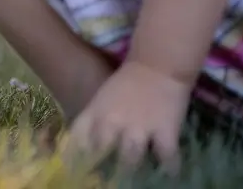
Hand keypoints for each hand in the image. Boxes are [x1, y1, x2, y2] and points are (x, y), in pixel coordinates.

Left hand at [65, 60, 191, 172]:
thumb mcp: (102, 99)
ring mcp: (139, 127)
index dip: (72, 156)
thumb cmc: (127, 83)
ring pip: (130, 159)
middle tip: (106, 178)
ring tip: (136, 179)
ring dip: (132, 170)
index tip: (74, 169)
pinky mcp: (165, 131)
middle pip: (101, 152)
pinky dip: (169, 168)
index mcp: (95, 112)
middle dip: (102, 167)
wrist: (157, 64)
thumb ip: (96, 122)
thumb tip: (90, 148)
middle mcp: (113, 121)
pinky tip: (169, 174)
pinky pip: (167, 157)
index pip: (77, 137)